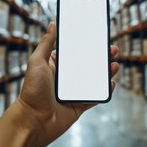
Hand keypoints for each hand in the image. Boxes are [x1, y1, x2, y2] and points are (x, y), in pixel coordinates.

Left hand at [18, 22, 118, 146]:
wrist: (34, 121)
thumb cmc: (32, 91)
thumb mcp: (37, 62)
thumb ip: (46, 43)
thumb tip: (52, 24)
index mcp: (56, 66)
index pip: (74, 52)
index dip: (86, 44)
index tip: (97, 36)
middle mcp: (66, 78)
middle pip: (88, 64)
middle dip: (101, 56)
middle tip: (112, 49)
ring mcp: (74, 91)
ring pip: (95, 79)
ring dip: (106, 71)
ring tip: (114, 64)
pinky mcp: (80, 105)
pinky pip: (96, 96)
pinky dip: (105, 90)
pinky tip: (111, 83)